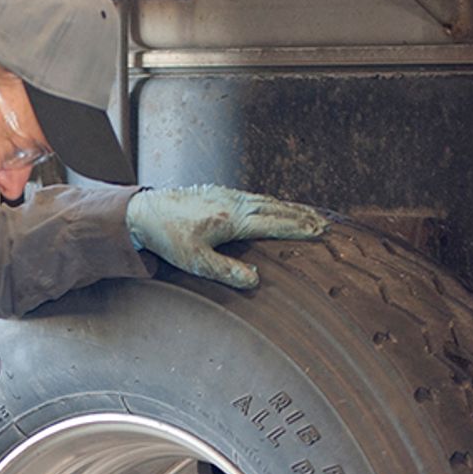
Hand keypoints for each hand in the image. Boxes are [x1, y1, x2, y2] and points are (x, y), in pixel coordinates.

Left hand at [126, 185, 328, 289]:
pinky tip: (279, 207)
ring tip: (311, 216)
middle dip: (303, 217)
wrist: (146, 211)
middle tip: (326, 225)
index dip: (299, 228)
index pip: (274, 223)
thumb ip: (226, 271)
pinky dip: (275, 203)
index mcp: (232, 219)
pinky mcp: (222, 193)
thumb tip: (255, 280)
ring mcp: (229, 195)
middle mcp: (235, 203)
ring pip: (269, 201)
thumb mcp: (195, 261)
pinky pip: (257, 197)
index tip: (320, 232)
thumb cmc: (169, 238)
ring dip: (292, 208)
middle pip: (278, 208)